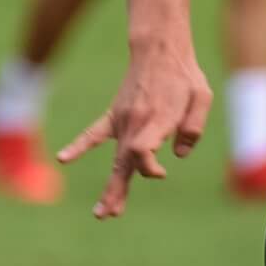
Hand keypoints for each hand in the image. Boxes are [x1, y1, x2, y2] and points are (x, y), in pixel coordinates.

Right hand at [56, 38, 214, 217]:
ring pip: (114, 158)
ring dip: (109, 185)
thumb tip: (179, 155)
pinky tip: (63, 158)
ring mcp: (121, 120)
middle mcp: (134, 123)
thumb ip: (194, 128)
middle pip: (124, 164)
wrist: (159, 51)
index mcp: (156, 120)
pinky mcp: (114, 115)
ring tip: (102, 211)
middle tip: (111, 214)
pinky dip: (79, 146)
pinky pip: (93, 133)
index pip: (142, 152)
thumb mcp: (202, 98)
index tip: (160, 172)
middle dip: (118, 191)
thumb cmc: (185, 76)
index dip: (148, 167)